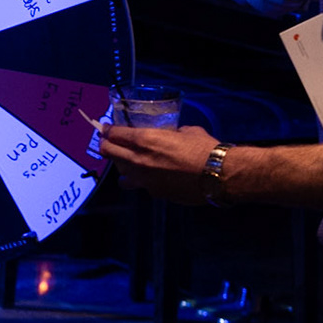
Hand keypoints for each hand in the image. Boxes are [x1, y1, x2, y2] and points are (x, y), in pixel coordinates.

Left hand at [99, 124, 222, 205]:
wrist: (218, 175)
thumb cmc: (204, 148)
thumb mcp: (186, 131)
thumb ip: (171, 133)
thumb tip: (170, 135)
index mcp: (145, 140)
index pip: (114, 134)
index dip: (107, 130)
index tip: (105, 129)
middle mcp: (139, 161)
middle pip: (109, 153)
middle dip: (106, 146)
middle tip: (107, 142)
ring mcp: (145, 180)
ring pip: (121, 174)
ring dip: (121, 166)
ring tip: (127, 162)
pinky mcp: (155, 193)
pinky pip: (140, 186)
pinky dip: (142, 180)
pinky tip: (151, 176)